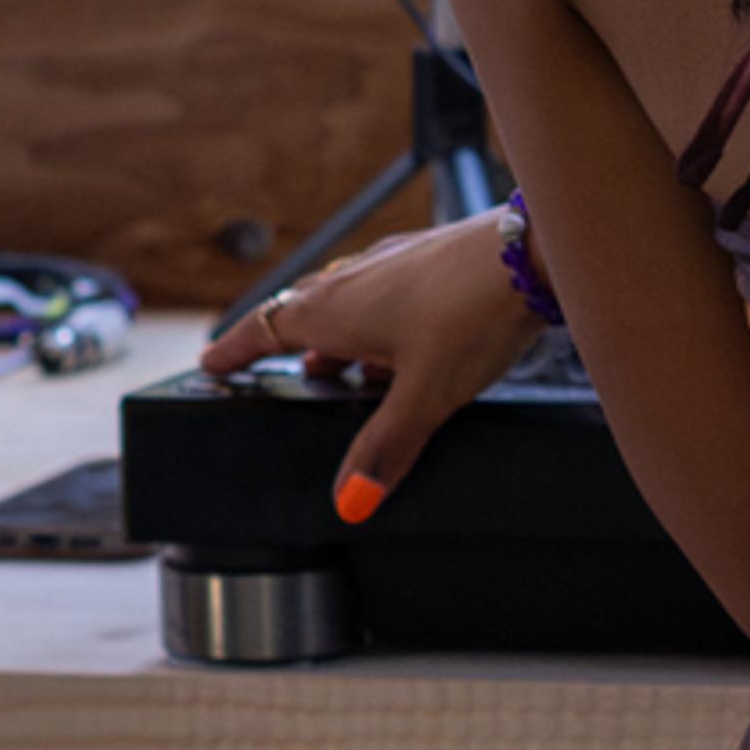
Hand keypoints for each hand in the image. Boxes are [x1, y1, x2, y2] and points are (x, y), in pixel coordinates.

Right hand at [199, 212, 537, 523]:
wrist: (536, 247)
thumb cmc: (472, 314)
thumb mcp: (424, 396)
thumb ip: (385, 449)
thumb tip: (350, 501)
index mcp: (333, 310)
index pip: (264, 328)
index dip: (235, 351)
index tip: (212, 364)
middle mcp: (355, 277)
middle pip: (306, 315)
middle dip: (296, 351)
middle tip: (291, 380)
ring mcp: (395, 260)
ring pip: (351, 303)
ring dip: (347, 341)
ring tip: (358, 380)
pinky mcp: (433, 255)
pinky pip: (390, 293)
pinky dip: (385, 324)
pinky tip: (414, 350)